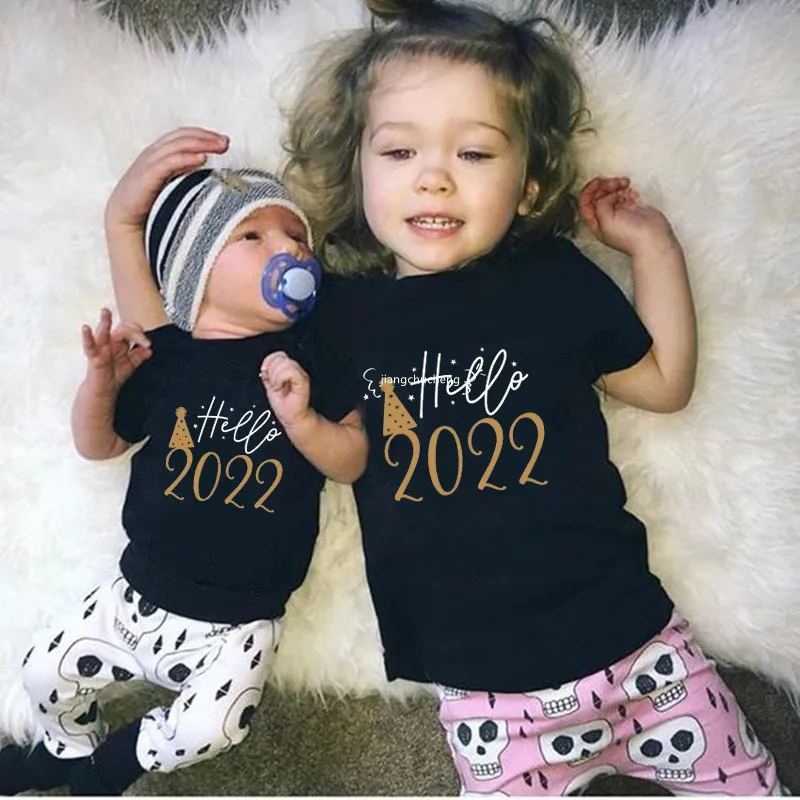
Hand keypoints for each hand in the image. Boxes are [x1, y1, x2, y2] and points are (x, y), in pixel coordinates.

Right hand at [81, 308, 151, 396]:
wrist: (103, 390)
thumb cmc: (114, 375)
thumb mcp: (130, 365)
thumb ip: (139, 356)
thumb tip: (150, 350)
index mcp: (120, 342)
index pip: (131, 331)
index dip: (140, 335)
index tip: (148, 345)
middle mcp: (111, 342)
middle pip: (121, 329)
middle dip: (132, 329)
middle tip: (139, 331)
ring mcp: (101, 348)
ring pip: (104, 332)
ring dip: (105, 321)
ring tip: (106, 311)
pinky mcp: (93, 356)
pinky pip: (89, 345)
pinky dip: (87, 337)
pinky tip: (85, 328)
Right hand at [105, 127, 228, 230]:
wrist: (125, 218)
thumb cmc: (150, 202)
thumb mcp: (171, 182)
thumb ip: (184, 170)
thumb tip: (205, 162)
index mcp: (159, 153)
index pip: (184, 135)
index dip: (204, 134)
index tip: (224, 141)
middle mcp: (154, 153)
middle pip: (182, 137)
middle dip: (206, 137)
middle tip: (226, 142)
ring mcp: (149, 162)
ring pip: (177, 145)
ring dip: (201, 144)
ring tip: (220, 147)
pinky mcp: (146, 175)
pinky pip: (169, 162)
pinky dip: (186, 158)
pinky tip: (202, 159)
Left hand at [260, 351, 311, 427]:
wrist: (293, 417)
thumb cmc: (284, 404)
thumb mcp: (271, 385)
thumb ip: (269, 373)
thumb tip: (265, 366)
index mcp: (289, 368)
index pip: (278, 355)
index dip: (269, 363)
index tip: (267, 376)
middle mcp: (296, 369)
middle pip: (280, 357)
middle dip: (271, 371)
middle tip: (273, 385)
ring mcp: (300, 374)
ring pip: (284, 363)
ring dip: (275, 376)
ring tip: (277, 387)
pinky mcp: (303, 381)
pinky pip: (289, 371)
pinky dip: (280, 379)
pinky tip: (279, 387)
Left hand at [578, 177, 675, 256]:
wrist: (653, 239)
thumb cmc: (630, 236)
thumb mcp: (606, 220)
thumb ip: (601, 204)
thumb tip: (607, 195)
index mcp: (597, 223)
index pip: (585, 204)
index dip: (589, 191)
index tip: (598, 182)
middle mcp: (607, 218)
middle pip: (599, 196)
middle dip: (605, 186)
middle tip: (614, 183)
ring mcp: (620, 212)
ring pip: (612, 193)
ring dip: (616, 185)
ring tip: (625, 183)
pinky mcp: (633, 208)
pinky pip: (627, 194)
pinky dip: (628, 190)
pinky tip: (632, 192)